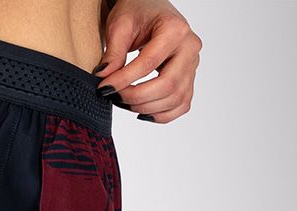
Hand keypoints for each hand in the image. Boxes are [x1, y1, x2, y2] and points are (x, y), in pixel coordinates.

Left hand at [94, 1, 201, 123]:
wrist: (151, 10)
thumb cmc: (137, 12)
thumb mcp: (120, 25)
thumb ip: (113, 52)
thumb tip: (104, 79)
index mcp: (175, 29)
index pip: (149, 63)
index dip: (125, 80)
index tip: (104, 88)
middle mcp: (190, 47)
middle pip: (168, 85)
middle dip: (138, 97)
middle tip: (115, 97)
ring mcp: (193, 65)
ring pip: (176, 99)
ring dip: (147, 108)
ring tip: (124, 102)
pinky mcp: (189, 78)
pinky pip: (181, 105)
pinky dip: (161, 114)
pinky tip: (142, 111)